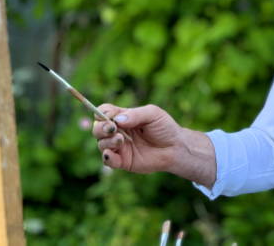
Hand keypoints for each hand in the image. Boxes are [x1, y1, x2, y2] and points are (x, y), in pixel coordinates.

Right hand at [92, 103, 215, 186]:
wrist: (175, 147)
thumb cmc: (164, 127)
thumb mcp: (153, 114)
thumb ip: (135, 114)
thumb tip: (117, 120)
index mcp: (123, 117)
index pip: (103, 112)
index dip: (101, 113)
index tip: (110, 116)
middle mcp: (118, 131)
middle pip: (97, 128)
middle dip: (101, 128)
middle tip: (113, 128)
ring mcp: (119, 146)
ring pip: (101, 144)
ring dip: (107, 141)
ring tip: (121, 139)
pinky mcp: (123, 161)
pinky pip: (108, 160)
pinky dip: (107, 157)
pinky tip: (111, 153)